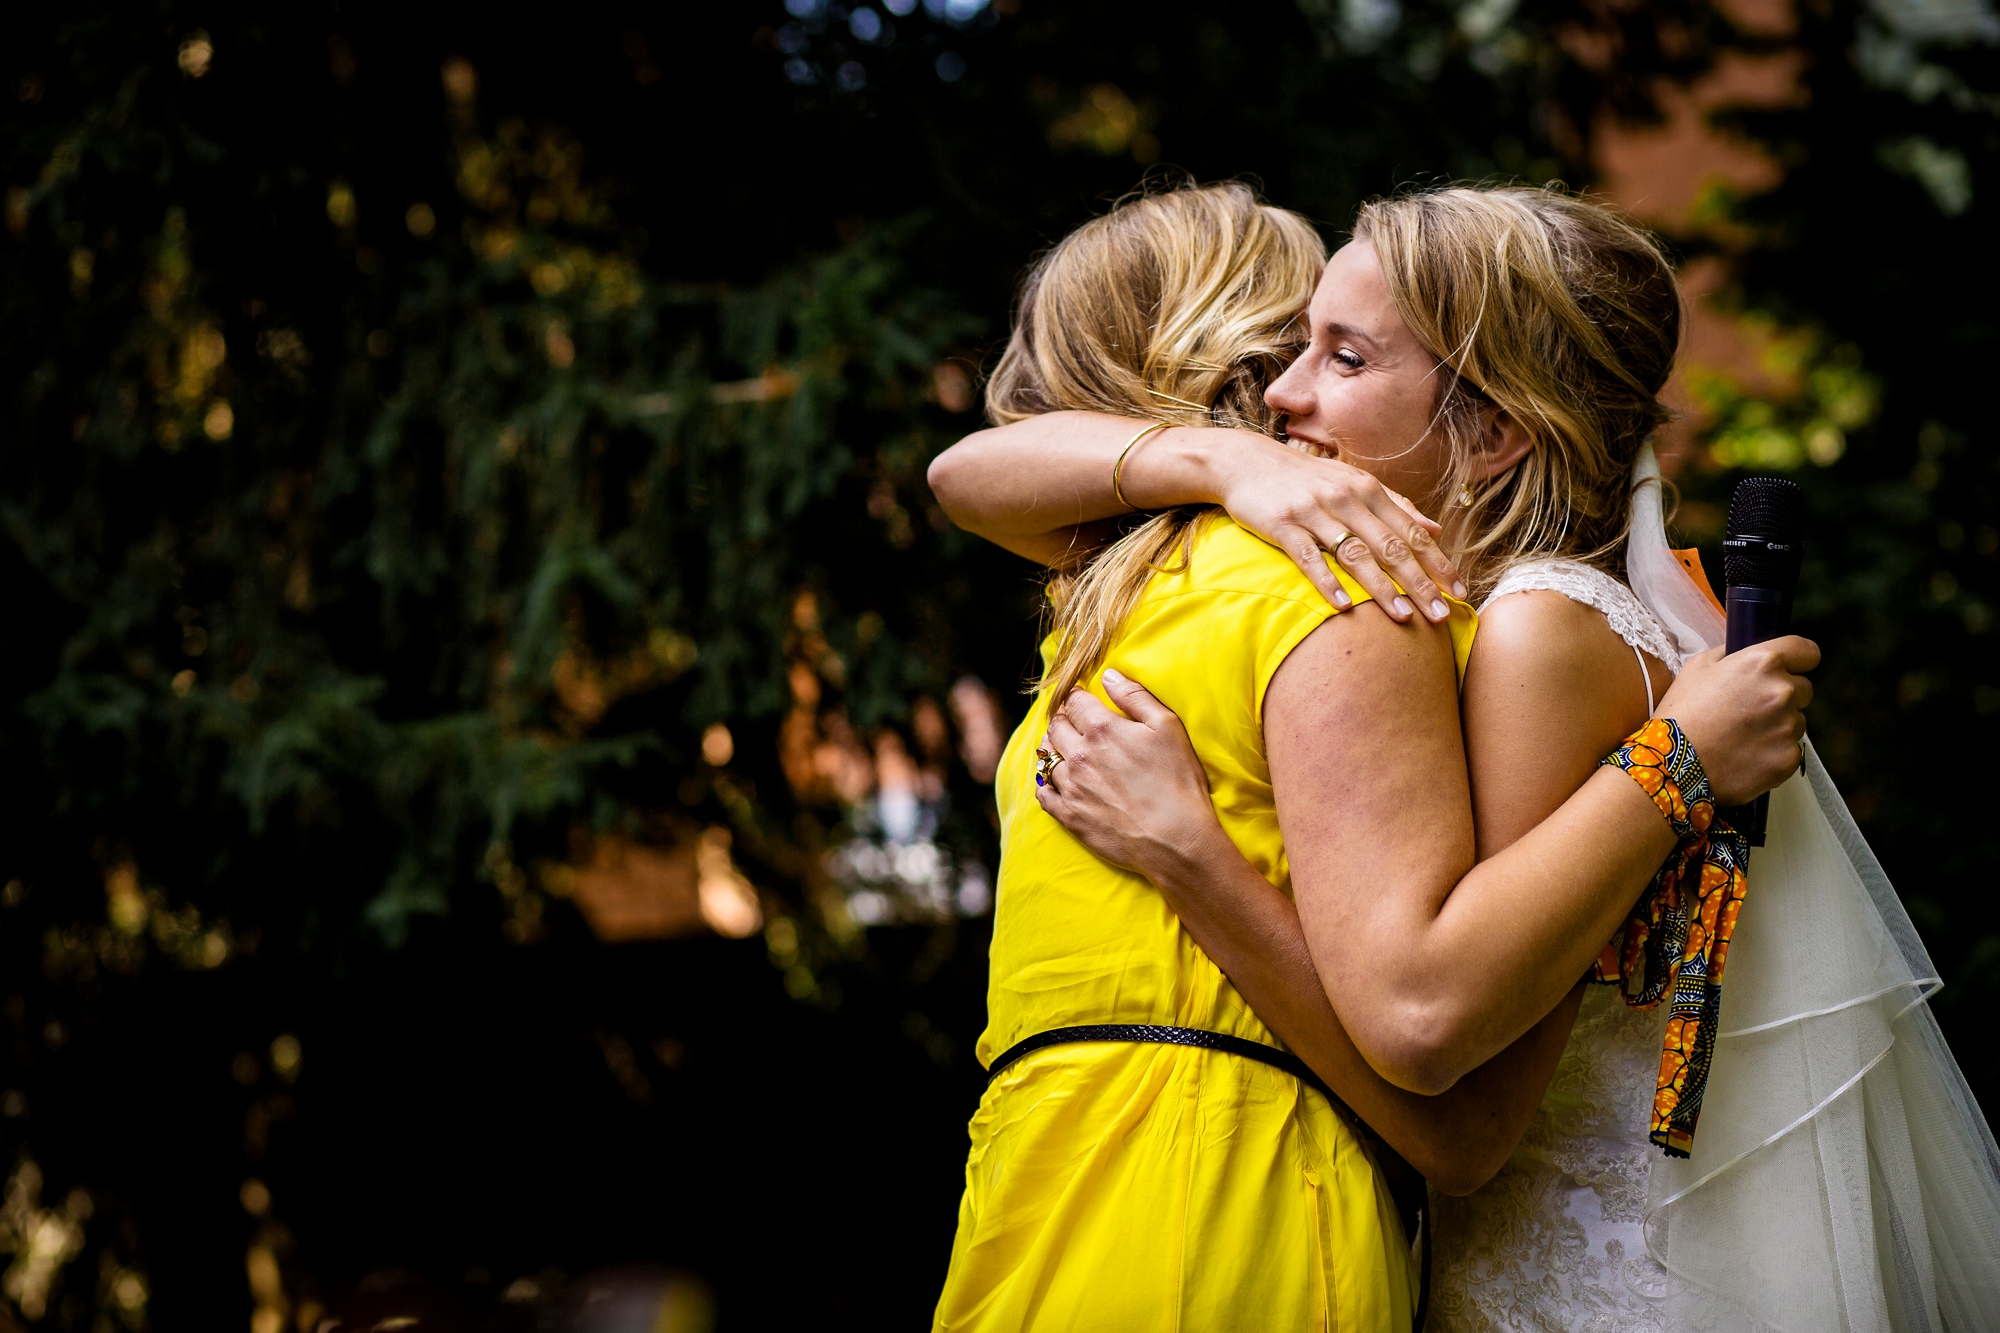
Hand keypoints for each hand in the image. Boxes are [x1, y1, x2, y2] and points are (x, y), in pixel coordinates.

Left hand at [1034, 670, 1226, 879]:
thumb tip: (1108, 675)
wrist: (1176, 839)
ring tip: (1063, 749)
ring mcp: (1071, 787)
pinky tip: (1055, 782)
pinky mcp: (1069, 816)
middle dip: (1062, 719)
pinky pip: (1043, 793)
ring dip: (1052, 748)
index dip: (1076, 696)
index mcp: (1102, 729)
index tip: (1079, 698)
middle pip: (1055, 726)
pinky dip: (1045, 784)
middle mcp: (1079, 755)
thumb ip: (1134, 696)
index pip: (1074, 701)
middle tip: (1071, 722)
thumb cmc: (1178, 781)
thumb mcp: (1167, 727)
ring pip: (1046, 757)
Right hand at [1210, 433, 1464, 623]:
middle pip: (1390, 547)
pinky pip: (1308, 557)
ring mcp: (1314, 511)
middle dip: (1419, 583)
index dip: (1438, 564)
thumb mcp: (1352, 482)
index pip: (1411, 533)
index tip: (1459, 593)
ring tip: (1404, 617)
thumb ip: (1394, 505)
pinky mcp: (1282, 524)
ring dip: (1382, 589)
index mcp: (1368, 489)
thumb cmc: (1304, 477)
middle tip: (1442, 615)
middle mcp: (1346, 499)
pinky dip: (1327, 582)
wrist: (1244, 461)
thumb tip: (1436, 530)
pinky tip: (1344, 606)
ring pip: (1355, 554)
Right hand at [1656, 637, 1819, 805]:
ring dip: (1778, 725)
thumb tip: (1743, 651)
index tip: (1791, 668)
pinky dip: (1773, 752)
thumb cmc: (1682, 713)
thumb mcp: (1696, 668)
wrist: (1673, 765)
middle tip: (1751, 710)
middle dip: (1783, 696)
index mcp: (1763, 663)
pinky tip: (1746, 755)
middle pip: (1803, 688)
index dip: (1799, 660)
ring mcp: (1789, 726)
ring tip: (1743, 737)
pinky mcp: (1789, 757)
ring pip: (1796, 721)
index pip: (1807, 652)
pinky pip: (1790, 749)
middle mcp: (1783, 691)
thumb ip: (1729, 654)